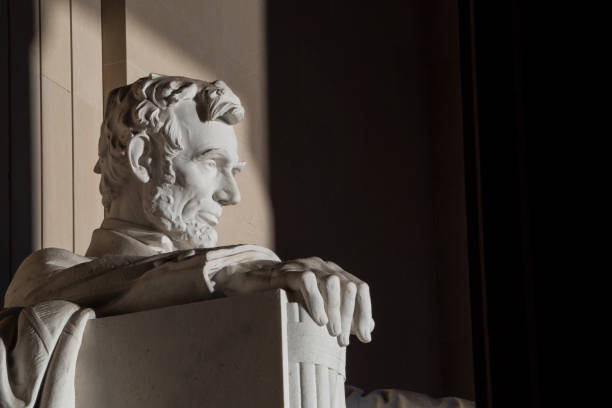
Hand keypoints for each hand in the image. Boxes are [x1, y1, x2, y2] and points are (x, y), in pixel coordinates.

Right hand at [213, 256, 373, 345]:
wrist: (252, 288)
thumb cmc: (287, 300)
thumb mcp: (318, 309)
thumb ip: (343, 315)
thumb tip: (369, 327)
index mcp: (334, 273)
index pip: (360, 288)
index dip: (364, 312)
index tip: (365, 337)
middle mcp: (323, 266)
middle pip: (349, 286)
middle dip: (350, 316)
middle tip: (343, 341)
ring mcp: (306, 266)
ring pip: (332, 282)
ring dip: (336, 310)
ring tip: (333, 333)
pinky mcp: (288, 271)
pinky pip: (307, 282)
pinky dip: (316, 302)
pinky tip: (319, 320)